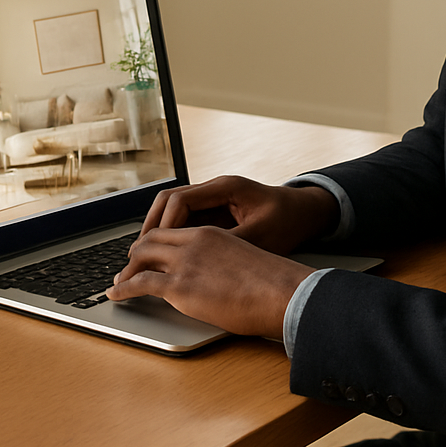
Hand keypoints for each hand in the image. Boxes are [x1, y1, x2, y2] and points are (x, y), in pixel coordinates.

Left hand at [105, 225, 313, 338]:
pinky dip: (122, 289)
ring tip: (117, 282)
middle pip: (150, 240)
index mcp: (210, 234)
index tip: (147, 254)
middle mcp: (192, 243)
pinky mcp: (179, 286)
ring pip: (141, 258)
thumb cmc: (274, 285)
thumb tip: (221, 281)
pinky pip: (140, 283)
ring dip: (125, 271)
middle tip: (127, 266)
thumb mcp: (244, 263)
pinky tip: (115, 295)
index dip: (154, 243)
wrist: (284, 294)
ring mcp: (184, 263)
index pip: (171, 232)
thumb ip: (224, 265)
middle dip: (135, 254)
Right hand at [140, 175, 339, 255]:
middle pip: (170, 199)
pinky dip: (173, 232)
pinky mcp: (216, 210)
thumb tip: (200, 259)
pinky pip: (186, 218)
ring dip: (160, 228)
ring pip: (174, 208)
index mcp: (226, 187)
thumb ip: (230, 244)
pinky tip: (167, 252)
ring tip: (146, 252)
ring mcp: (214, 198)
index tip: (155, 244)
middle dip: (153, 223)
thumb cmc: (289, 221)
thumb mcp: (262, 236)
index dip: (164, 223)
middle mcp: (216, 188)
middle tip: (138, 249)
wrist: (307, 213)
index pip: (181, 199)